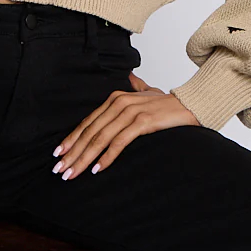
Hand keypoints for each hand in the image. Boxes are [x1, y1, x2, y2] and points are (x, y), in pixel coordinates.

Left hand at [51, 70, 200, 179]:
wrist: (192, 104)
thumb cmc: (167, 105)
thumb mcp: (146, 95)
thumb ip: (134, 88)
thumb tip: (129, 78)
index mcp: (115, 99)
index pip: (87, 122)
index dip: (71, 139)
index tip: (58, 155)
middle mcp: (119, 103)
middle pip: (90, 132)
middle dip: (72, 153)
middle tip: (60, 170)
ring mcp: (130, 112)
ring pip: (100, 138)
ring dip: (84, 158)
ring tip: (73, 173)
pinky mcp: (143, 122)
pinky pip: (119, 142)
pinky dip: (107, 156)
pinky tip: (97, 169)